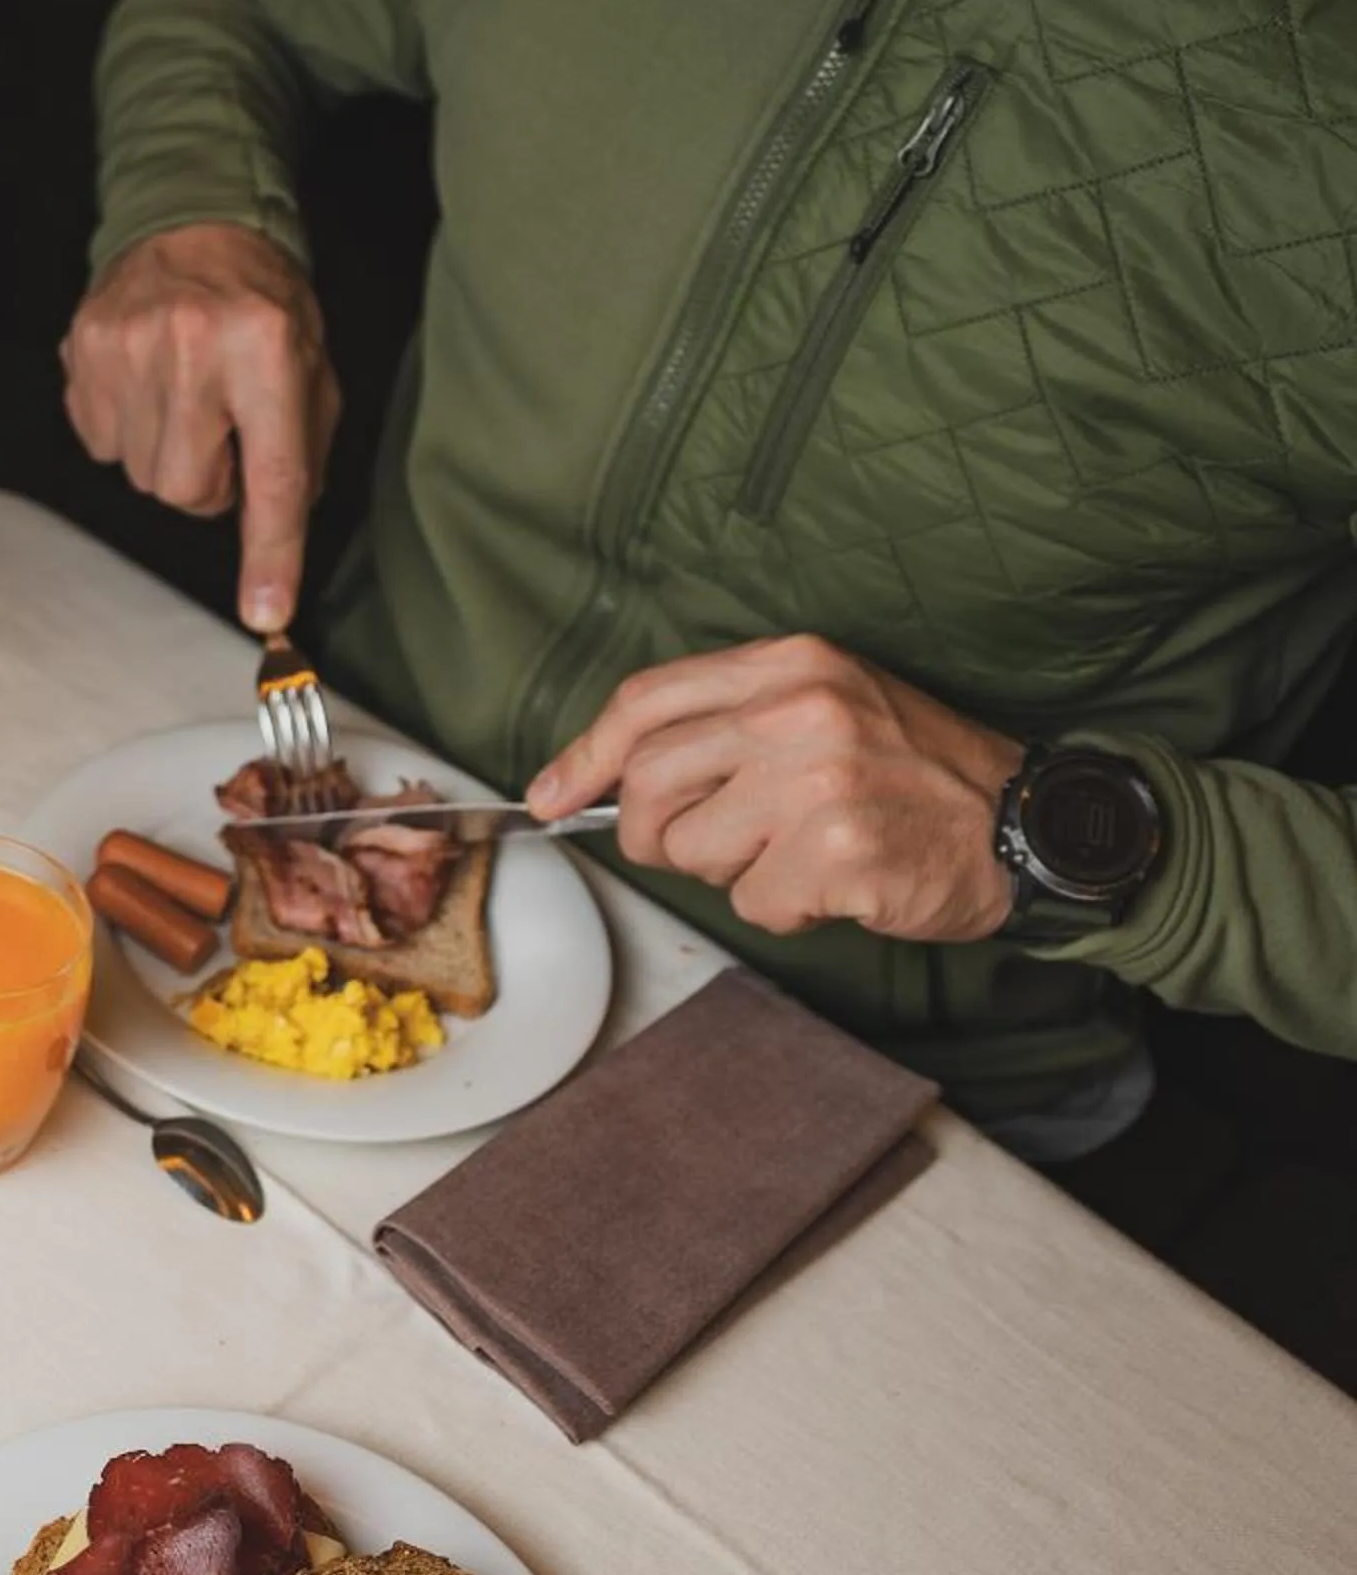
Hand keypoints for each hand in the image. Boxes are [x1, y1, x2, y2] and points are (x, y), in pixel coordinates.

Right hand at [61, 222, 341, 633]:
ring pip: (141, 475)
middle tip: (222, 431)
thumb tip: (274, 546)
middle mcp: (193, 345)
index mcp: (268, 348)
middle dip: (208, 481)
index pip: (270, 475)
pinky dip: (126, 430)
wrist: (193, 221)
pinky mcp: (83, 351)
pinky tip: (146, 385)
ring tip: (184, 399)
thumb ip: (298, 456)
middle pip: (186, 490)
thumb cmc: (261, 304)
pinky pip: (102, 444)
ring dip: (167, 455)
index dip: (269, 552)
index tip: (265, 611)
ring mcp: (127, 346)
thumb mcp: (309, 369)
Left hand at [527, 634, 1024, 940]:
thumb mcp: (822, 708)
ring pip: (690, 851)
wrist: (1025, 820)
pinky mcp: (836, 851)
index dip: (583, 757)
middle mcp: (798, 710)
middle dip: (659, 833)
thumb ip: (723, 726)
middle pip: (646, 785)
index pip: (645, 702)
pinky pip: (752, 904)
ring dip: (732, 874)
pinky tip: (836, 884)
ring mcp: (817, 779)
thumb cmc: (912, 774)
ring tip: (799, 852)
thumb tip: (592, 781)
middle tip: (719, 845)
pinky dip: (784, 910)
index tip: (549, 796)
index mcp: (789, 664)